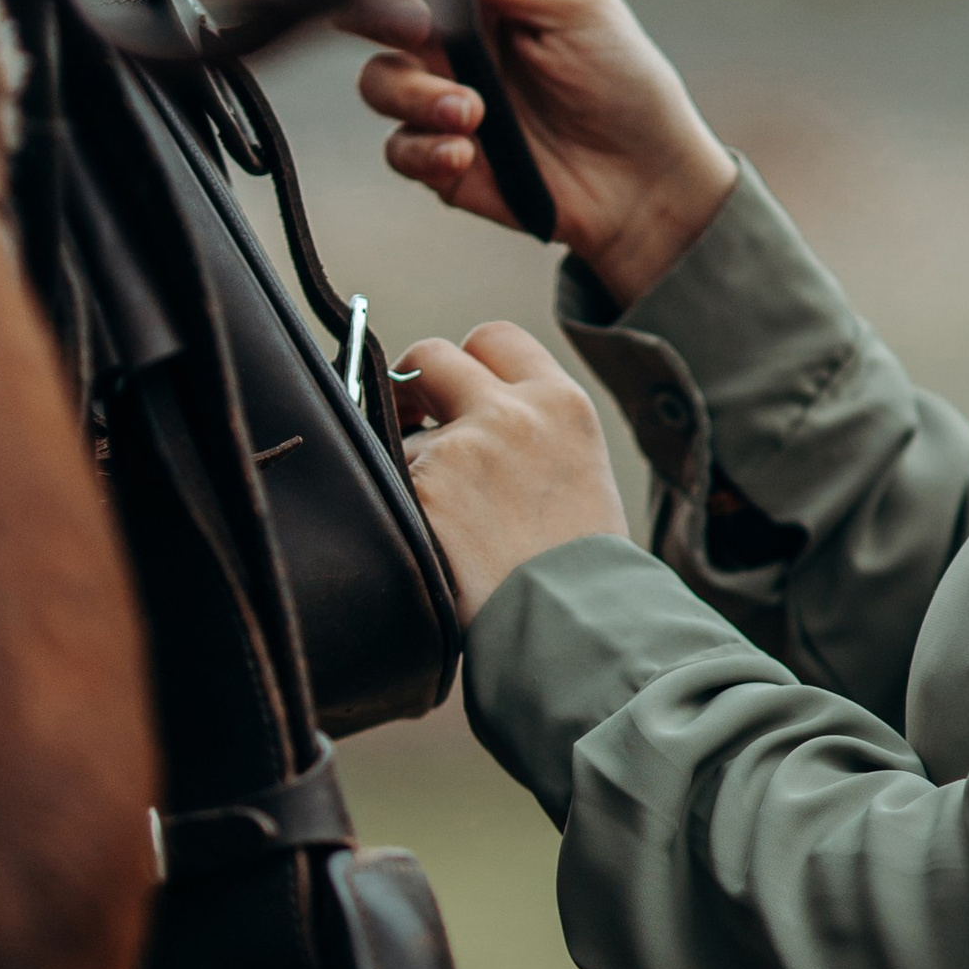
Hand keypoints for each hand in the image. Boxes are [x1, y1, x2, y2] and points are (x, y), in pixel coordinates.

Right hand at [356, 0, 737, 303]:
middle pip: (368, 14)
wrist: (647, 182)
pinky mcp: (444, 163)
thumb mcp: (576, 7)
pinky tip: (465, 154)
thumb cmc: (625, 83)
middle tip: (419, 29)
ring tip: (471, 114)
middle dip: (377, 14)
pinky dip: (424, 149)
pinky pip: (398, 150)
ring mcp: (443, 104)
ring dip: (414, 93)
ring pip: (377, 83)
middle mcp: (453, 44)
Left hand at [393, 321, 628, 620]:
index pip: (494, 339)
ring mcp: (463, 446)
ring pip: (398, 430)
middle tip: (411, 423)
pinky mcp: (423, 488)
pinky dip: (394, 508)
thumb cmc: (584, 575)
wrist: (575, 629)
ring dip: (407, 465)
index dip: (466, 362)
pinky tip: (428, 544)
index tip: (453, 391)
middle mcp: (512, 411)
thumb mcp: (583, 478)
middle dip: (414, 387)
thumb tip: (462, 421)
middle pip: (433, 356)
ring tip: (442, 523)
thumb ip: (533, 436)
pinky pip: (384, 480)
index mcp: (561, 404)